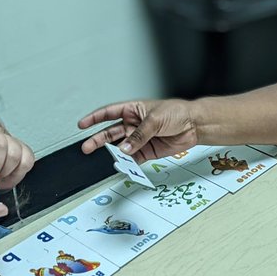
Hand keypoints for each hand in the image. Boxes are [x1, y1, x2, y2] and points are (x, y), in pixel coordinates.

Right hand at [77, 99, 198, 162]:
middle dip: (98, 140)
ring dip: (114, 153)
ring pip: (121, 147)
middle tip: (87, 147)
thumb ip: (139, 135)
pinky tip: (123, 165)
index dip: (94, 118)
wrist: (194, 125)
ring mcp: (139, 139)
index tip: (82, 124)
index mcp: (133, 110)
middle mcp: (134, 124)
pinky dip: (128, 163)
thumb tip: (125, 148)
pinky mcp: (147, 151)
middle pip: (110, 132)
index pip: (108, 113)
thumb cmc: (177, 112)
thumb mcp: (155, 119)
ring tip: (107, 158)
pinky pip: (133, 159)